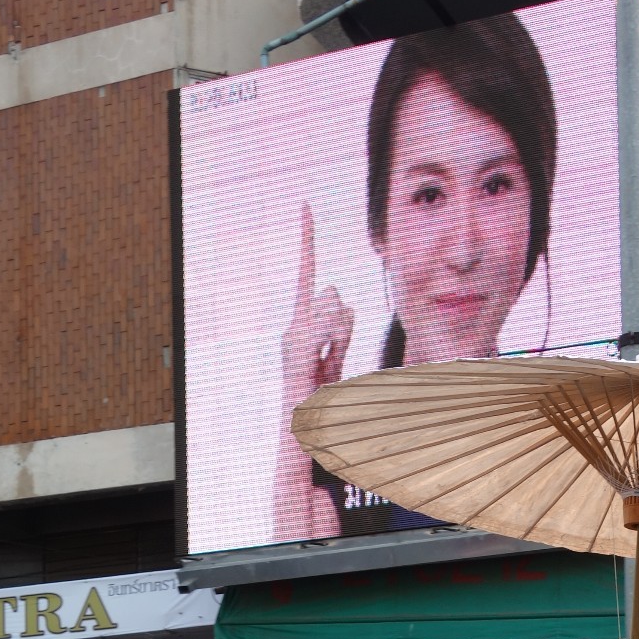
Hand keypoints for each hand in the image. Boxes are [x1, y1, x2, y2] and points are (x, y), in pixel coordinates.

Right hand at [281, 203, 353, 402]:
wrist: (300, 434)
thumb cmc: (319, 403)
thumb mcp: (336, 360)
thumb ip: (340, 331)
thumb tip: (343, 300)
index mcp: (302, 325)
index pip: (307, 274)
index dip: (306, 238)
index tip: (305, 205)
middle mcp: (293, 327)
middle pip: (333, 296)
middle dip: (344, 323)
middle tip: (334, 356)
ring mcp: (293, 340)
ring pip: (336, 311)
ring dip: (344, 338)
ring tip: (330, 366)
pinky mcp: (297, 353)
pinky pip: (328, 330)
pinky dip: (334, 341)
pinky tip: (324, 361)